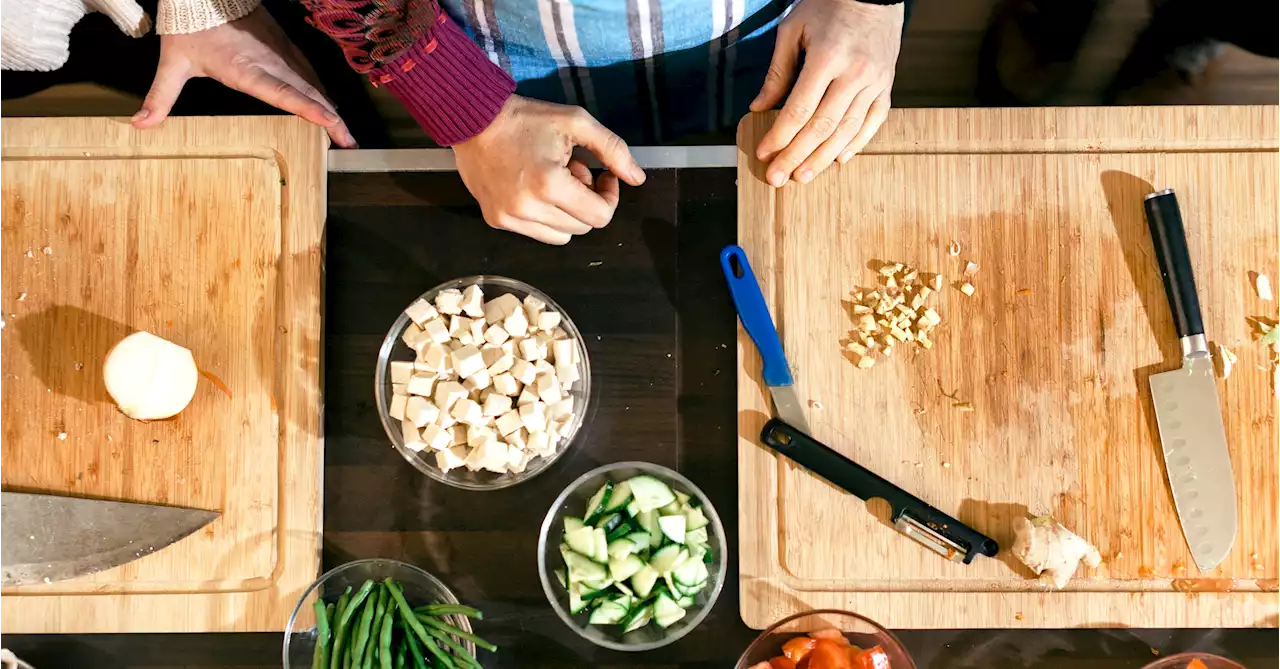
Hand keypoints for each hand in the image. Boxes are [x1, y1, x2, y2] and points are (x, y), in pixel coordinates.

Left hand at [132, 7, 356, 147]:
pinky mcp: (285, 47)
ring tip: (344, 133)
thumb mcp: (172, 62)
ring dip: (330, 107)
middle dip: (333, 119)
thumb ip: (160, 97)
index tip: (331, 123)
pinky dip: (321, 92)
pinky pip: (309, 73)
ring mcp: (281, 53)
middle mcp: (271, 63)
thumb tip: (139, 125)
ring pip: (313, 83)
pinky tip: (327, 105)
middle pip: (309, 93)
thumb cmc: (190, 28)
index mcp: (247, 70)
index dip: (309, 108)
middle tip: (349, 143)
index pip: (284, 92)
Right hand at [453, 96, 645, 244]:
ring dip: (567, 213)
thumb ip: (613, 149)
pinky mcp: (496, 220)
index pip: (600, 216)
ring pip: (561, 236)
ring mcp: (509, 218)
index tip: (603, 176)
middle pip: (582, 227)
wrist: (473, 119)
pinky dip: (544, 216)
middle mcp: (528, 208)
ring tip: (553, 181)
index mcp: (550, 185)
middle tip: (574, 171)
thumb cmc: (525, 118)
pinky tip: (534, 188)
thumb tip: (637, 178)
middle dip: (587, 202)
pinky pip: (536, 232)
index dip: (610, 197)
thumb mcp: (576, 122)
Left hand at [751, 0, 903, 185]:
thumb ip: (777, 72)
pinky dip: (856, 143)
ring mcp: (875, 81)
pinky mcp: (887, 85)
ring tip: (803, 176)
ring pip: (848, 130)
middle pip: (822, 127)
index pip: (799, 109)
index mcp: (828, 57)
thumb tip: (759, 107)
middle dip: (797, 156)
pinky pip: (873, 122)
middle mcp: (854, 73)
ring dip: (823, 158)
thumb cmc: (828, 6)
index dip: (780, 136)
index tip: (764, 154)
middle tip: (778, 179)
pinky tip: (838, 160)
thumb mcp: (793, 30)